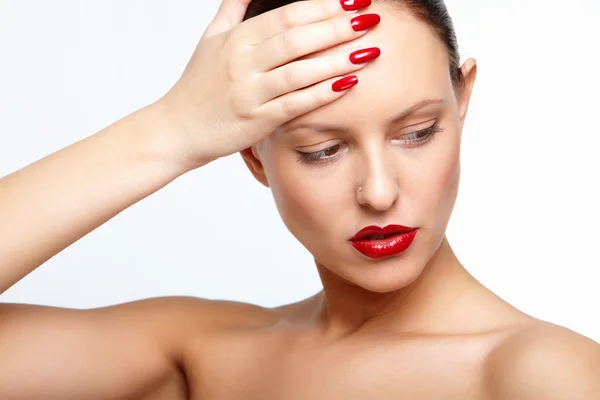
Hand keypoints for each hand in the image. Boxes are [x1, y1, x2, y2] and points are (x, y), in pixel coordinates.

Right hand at [156, 0, 379, 169]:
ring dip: (337, 59)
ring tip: (369, 50)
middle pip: (297, 38)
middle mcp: (243, 62)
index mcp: (236, 39)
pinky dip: (321, 93)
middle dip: (337, 27)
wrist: (176, 129)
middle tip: (370, 19)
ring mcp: (249, 92)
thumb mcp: (212, 40)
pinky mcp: (256, 120)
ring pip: (299, 70)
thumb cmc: (198, 85)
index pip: (287, 15)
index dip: (323, 6)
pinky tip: (347, 84)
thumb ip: (234, 8)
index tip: (353, 0)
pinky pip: (294, 104)